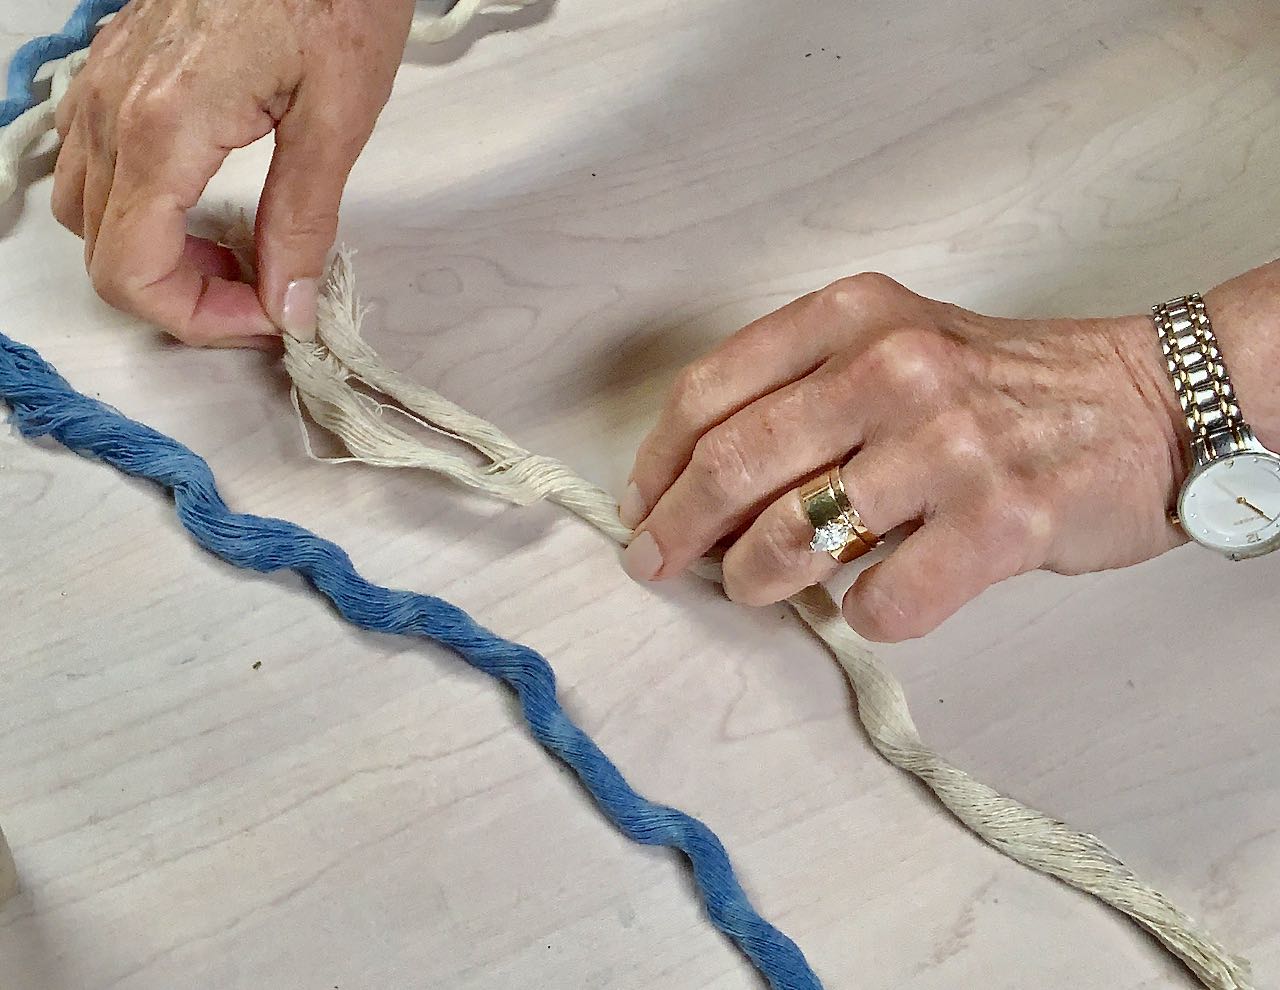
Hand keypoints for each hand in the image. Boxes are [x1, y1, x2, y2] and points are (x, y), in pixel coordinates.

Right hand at [51, 0, 413, 347]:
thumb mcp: (337, 116)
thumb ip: (304, 219)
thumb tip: (287, 305)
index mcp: (164, 129)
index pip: (133, 273)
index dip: (200, 319)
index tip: (268, 318)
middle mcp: (114, 110)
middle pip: (105, 254)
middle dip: (186, 296)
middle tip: (264, 291)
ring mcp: (106, 85)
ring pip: (89, 212)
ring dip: (158, 252)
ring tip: (238, 250)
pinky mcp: (119, 68)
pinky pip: (95, 161)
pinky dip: (141, 205)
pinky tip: (206, 200)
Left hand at [619, 273, 1188, 641]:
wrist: (1144, 404)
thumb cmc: (1001, 385)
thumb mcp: (895, 345)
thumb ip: (801, 395)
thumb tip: (699, 490)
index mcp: (852, 317)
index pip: (710, 391)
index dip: (657, 462)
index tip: (641, 504)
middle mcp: (892, 369)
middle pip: (732, 465)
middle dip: (675, 531)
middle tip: (656, 565)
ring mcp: (947, 445)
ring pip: (791, 538)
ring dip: (753, 580)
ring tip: (754, 587)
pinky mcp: (999, 522)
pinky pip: (884, 601)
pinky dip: (862, 615)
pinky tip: (871, 601)